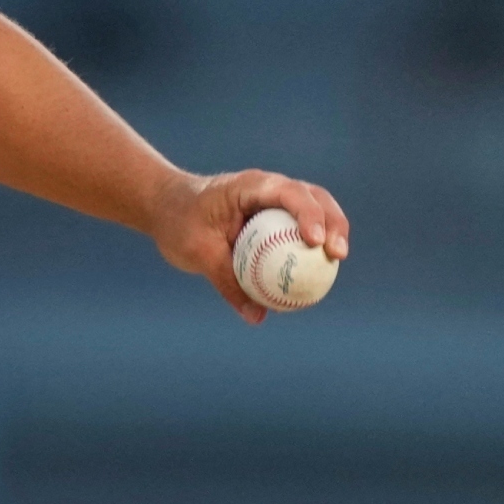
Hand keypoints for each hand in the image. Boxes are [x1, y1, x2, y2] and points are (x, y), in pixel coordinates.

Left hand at [149, 169, 349, 324]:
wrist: (166, 207)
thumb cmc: (178, 223)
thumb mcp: (196, 253)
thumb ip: (227, 283)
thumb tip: (256, 317)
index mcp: (249, 186)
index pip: (288, 192)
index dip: (308, 214)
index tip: (314, 241)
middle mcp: (268, 187)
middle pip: (314, 197)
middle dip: (333, 222)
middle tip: (337, 255)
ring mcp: (274, 199)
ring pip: (315, 209)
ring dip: (331, 231)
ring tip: (336, 262)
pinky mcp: (274, 214)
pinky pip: (299, 227)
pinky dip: (312, 246)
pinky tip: (318, 274)